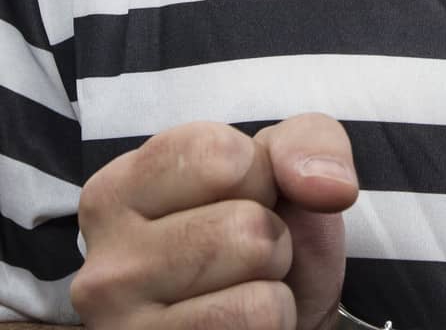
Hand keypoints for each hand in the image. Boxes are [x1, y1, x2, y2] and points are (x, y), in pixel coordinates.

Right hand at [70, 112, 358, 329]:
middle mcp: (104, 264)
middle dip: (271, 236)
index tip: (240, 196)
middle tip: (244, 257)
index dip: (258, 174)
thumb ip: (308, 143)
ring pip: (255, 284)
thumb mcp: (287, 167)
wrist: (276, 326)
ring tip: (243, 290)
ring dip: (274, 284)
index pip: (218, 156)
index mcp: (118, 190)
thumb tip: (331, 186)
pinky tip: (237, 328)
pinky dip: (276, 324)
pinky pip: (258, 325)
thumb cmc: (266, 236)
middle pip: (244, 226)